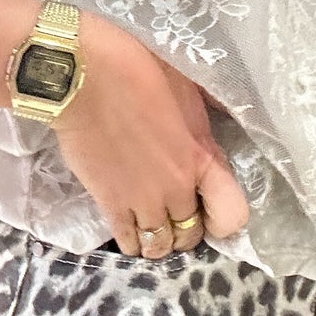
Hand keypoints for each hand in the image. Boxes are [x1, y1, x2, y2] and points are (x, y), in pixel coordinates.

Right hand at [51, 12, 250, 257]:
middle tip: (176, 217)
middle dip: (187, 229)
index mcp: (202, 157)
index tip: (211, 209)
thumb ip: (206, 116)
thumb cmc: (138, 69)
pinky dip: (131, 242)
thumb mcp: (188, 86)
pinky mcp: (109, 202)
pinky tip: (130, 232)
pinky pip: (127, 240)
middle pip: (190, 234)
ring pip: (159, 245)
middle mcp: (177, 188)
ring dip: (159, 240)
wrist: (84, 76)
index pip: (231, 214)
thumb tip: (219, 124)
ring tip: (152, 227)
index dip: (224, 218)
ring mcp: (142, 200)